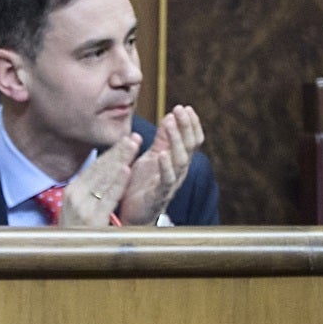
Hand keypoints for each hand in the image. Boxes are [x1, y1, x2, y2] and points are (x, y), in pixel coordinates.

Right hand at [58, 133, 136, 226]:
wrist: (66, 257)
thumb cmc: (76, 233)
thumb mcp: (78, 208)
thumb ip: (90, 190)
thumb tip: (106, 170)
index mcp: (72, 191)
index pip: (95, 167)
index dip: (112, 152)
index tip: (127, 139)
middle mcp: (75, 196)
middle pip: (101, 169)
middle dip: (119, 151)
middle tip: (135, 136)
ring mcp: (83, 207)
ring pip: (105, 178)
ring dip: (121, 159)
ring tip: (134, 145)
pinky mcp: (92, 218)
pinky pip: (108, 197)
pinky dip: (117, 182)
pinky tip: (126, 169)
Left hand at [117, 104, 203, 225]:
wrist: (131, 216)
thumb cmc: (142, 186)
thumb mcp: (151, 157)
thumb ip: (161, 140)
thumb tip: (170, 116)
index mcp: (177, 161)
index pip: (191, 139)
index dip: (190, 123)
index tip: (184, 107)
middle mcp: (178, 172)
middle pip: (189, 146)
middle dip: (185, 126)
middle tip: (179, 110)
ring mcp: (170, 184)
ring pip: (181, 160)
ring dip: (176, 140)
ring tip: (170, 124)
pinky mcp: (158, 196)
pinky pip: (166, 180)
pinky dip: (165, 166)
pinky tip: (162, 154)